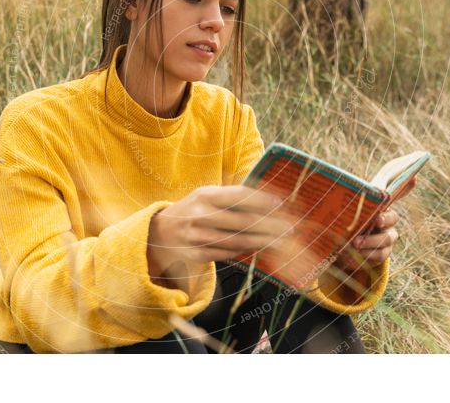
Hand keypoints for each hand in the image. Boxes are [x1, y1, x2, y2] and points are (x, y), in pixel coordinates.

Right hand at [147, 185, 292, 276]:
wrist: (161, 232)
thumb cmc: (193, 209)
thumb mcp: (206, 195)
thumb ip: (232, 196)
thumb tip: (267, 198)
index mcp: (205, 195)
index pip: (239, 196)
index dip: (262, 200)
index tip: (280, 204)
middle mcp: (201, 215)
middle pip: (243, 221)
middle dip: (270, 225)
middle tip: (288, 228)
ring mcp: (199, 236)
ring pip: (239, 240)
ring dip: (263, 241)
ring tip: (280, 240)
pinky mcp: (199, 254)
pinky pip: (229, 253)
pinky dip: (246, 250)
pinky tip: (259, 247)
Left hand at [341, 177, 415, 267]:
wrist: (341, 249)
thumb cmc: (344, 224)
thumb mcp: (344, 213)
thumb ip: (349, 204)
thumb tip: (343, 192)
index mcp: (379, 206)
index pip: (395, 194)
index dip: (406, 186)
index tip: (414, 178)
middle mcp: (387, 220)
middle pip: (392, 218)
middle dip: (384, 219)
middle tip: (376, 220)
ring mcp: (387, 237)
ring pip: (387, 238)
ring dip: (371, 241)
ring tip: (355, 242)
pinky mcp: (383, 253)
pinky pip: (381, 254)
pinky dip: (368, 253)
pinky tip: (357, 252)